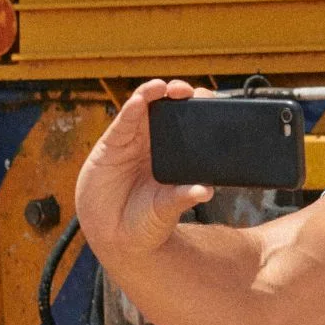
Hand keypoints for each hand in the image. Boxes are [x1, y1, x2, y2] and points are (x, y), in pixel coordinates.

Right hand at [74, 80, 212, 262]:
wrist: (114, 236)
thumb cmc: (146, 222)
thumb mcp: (167, 210)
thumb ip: (183, 198)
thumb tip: (206, 191)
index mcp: (176, 157)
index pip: (191, 127)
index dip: (201, 112)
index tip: (212, 104)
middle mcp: (156, 144)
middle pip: (170, 111)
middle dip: (180, 96)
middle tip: (190, 92)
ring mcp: (134, 142)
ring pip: (145, 109)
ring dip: (155, 93)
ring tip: (165, 88)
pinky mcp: (112, 145)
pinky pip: (123, 122)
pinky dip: (131, 108)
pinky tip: (139, 100)